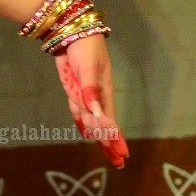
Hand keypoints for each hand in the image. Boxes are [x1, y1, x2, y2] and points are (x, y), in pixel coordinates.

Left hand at [55, 35, 128, 167]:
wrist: (72, 32)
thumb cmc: (86, 48)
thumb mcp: (90, 68)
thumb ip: (90, 91)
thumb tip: (95, 113)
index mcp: (103, 93)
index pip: (110, 121)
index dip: (115, 138)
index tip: (123, 154)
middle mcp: (95, 96)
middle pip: (103, 125)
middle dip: (110, 143)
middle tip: (118, 163)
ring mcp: (84, 94)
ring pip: (91, 121)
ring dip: (98, 136)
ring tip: (108, 153)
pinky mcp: (74, 89)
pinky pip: (78, 110)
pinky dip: (82, 123)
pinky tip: (86, 132)